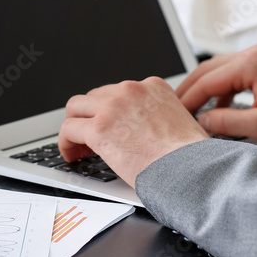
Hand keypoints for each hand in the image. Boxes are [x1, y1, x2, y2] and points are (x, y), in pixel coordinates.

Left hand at [58, 77, 208, 186]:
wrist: (190, 169)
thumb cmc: (191, 157)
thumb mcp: (181, 121)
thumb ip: (159, 116)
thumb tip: (144, 130)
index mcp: (152, 86)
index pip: (118, 90)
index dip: (109, 110)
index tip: (108, 125)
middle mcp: (131, 90)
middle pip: (95, 96)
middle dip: (90, 116)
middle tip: (89, 138)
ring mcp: (113, 106)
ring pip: (76, 107)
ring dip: (74, 126)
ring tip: (78, 146)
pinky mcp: (99, 128)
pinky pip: (68, 129)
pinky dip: (65, 143)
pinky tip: (72, 156)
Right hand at [176, 45, 256, 145]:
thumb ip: (227, 123)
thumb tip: (203, 121)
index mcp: (251, 65)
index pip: (206, 80)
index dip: (187, 98)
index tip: (175, 112)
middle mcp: (254, 53)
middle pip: (208, 68)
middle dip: (190, 88)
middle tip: (175, 106)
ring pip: (220, 67)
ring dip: (205, 86)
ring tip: (193, 106)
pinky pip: (235, 70)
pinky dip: (222, 86)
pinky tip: (220, 104)